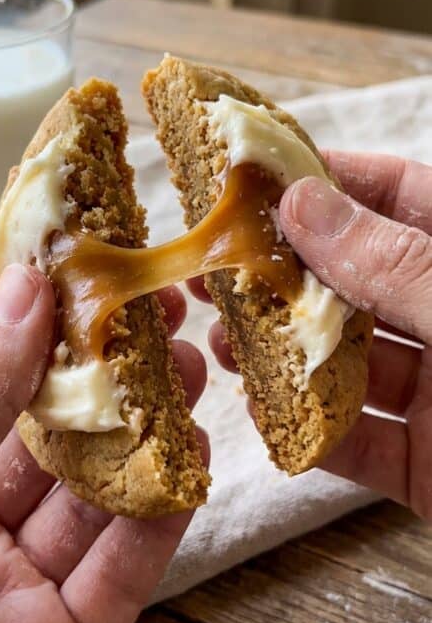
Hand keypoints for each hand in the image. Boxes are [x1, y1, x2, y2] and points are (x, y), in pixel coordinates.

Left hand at [0, 264, 206, 622]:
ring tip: (189, 374)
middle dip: (97, 375)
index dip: (22, 324)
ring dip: (140, 436)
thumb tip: (20, 299)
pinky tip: (192, 469)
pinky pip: (121, 574)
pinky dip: (160, 520)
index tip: (81, 268)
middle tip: (157, 313)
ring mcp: (6, 592)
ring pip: (87, 497)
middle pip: (35, 434)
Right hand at [201, 151, 431, 520]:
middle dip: (290, 276)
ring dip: (287, 357)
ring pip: (353, 366)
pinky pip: (362, 445)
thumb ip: (397, 263)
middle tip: (219, 270)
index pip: (404, 198)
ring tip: (222, 342)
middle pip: (362, 283)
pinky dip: (314, 437)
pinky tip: (267, 420)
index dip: (332, 180)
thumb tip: (306, 204)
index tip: (257, 177)